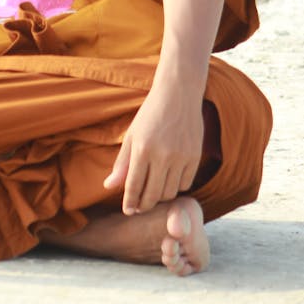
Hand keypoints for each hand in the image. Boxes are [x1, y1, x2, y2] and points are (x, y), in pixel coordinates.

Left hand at [103, 80, 203, 214]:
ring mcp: (181, 157)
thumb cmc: (151, 113)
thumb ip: (122, 163)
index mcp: (142, 148)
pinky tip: (170, 180)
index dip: (129, 202)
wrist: (179, 93)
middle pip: (152, 195)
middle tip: (139, 207)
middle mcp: (162, 155)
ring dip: (160, 197)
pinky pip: (185, 184)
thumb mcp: (132, 135)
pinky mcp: (195, 157)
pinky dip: (176, 186)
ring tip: (154, 192)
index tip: (128, 210)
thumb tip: (108, 187)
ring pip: (169, 193)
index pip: (133, 186)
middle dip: (144, 206)